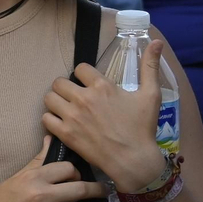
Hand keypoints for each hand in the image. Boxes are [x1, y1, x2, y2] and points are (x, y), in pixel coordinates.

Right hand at [0, 136, 111, 201]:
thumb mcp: (17, 178)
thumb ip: (37, 160)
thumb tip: (50, 137)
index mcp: (36, 177)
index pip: (69, 169)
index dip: (79, 173)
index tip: (84, 180)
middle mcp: (42, 195)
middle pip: (81, 189)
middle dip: (99, 193)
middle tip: (111, 195)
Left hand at [42, 39, 165, 191]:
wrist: (133, 160)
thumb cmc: (143, 128)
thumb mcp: (151, 94)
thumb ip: (150, 66)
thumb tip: (156, 41)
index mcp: (102, 86)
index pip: (80, 68)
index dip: (84, 74)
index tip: (89, 84)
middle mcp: (84, 98)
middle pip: (59, 82)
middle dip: (66, 87)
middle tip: (74, 96)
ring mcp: (72, 117)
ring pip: (49, 98)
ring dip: (56, 101)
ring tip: (65, 108)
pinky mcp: (65, 134)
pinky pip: (45, 119)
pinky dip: (51, 119)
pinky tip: (61, 122)